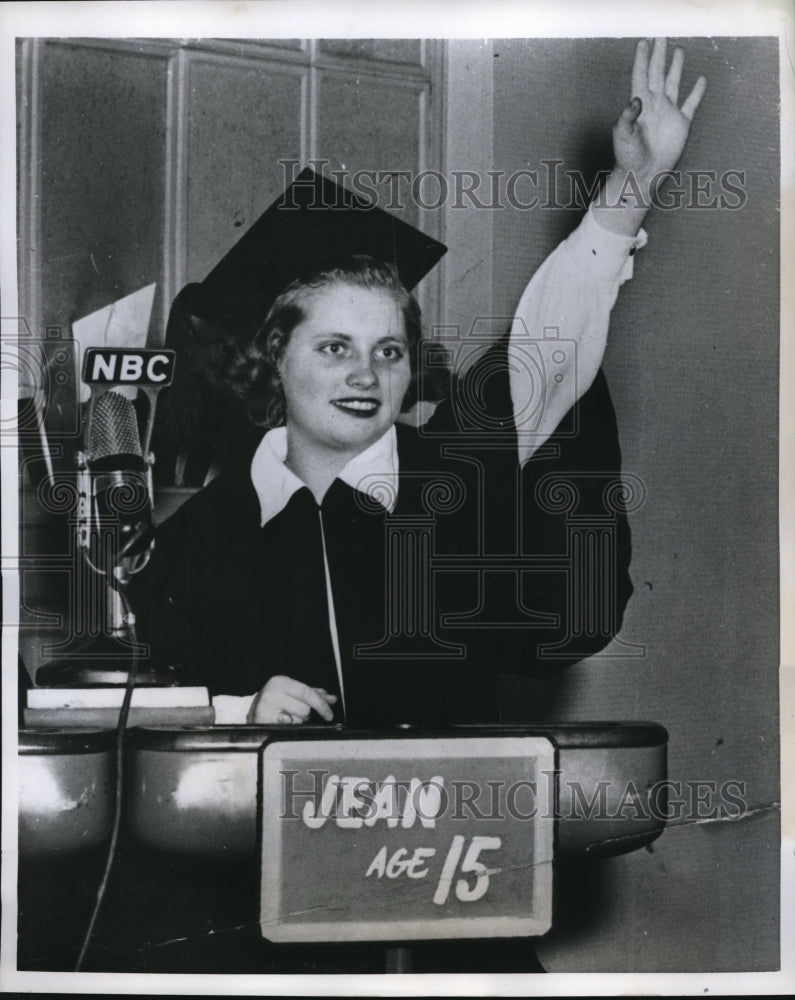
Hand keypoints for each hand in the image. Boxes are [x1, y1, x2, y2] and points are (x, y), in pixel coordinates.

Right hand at [247, 675, 336, 723]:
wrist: (251, 710)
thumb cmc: (275, 699)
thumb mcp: (292, 691)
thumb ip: (313, 693)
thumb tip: (332, 699)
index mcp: (281, 682)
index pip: (307, 693)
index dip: (321, 705)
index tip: (329, 714)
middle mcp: (272, 693)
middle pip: (304, 709)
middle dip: (305, 714)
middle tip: (294, 711)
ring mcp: (266, 708)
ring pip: (297, 721)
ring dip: (296, 722)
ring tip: (286, 716)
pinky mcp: (263, 723)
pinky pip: (287, 729)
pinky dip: (288, 727)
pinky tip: (281, 722)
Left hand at [613, 38, 706, 182]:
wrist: (643, 175)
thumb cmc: (629, 158)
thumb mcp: (623, 137)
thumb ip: (627, 117)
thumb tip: (636, 99)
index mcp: (640, 105)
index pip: (641, 76)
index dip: (642, 59)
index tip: (643, 43)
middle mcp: (654, 105)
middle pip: (657, 74)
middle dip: (659, 56)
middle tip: (661, 38)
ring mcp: (668, 113)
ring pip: (673, 83)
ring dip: (676, 67)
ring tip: (678, 50)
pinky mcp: (681, 124)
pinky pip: (691, 104)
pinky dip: (696, 92)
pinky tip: (700, 80)